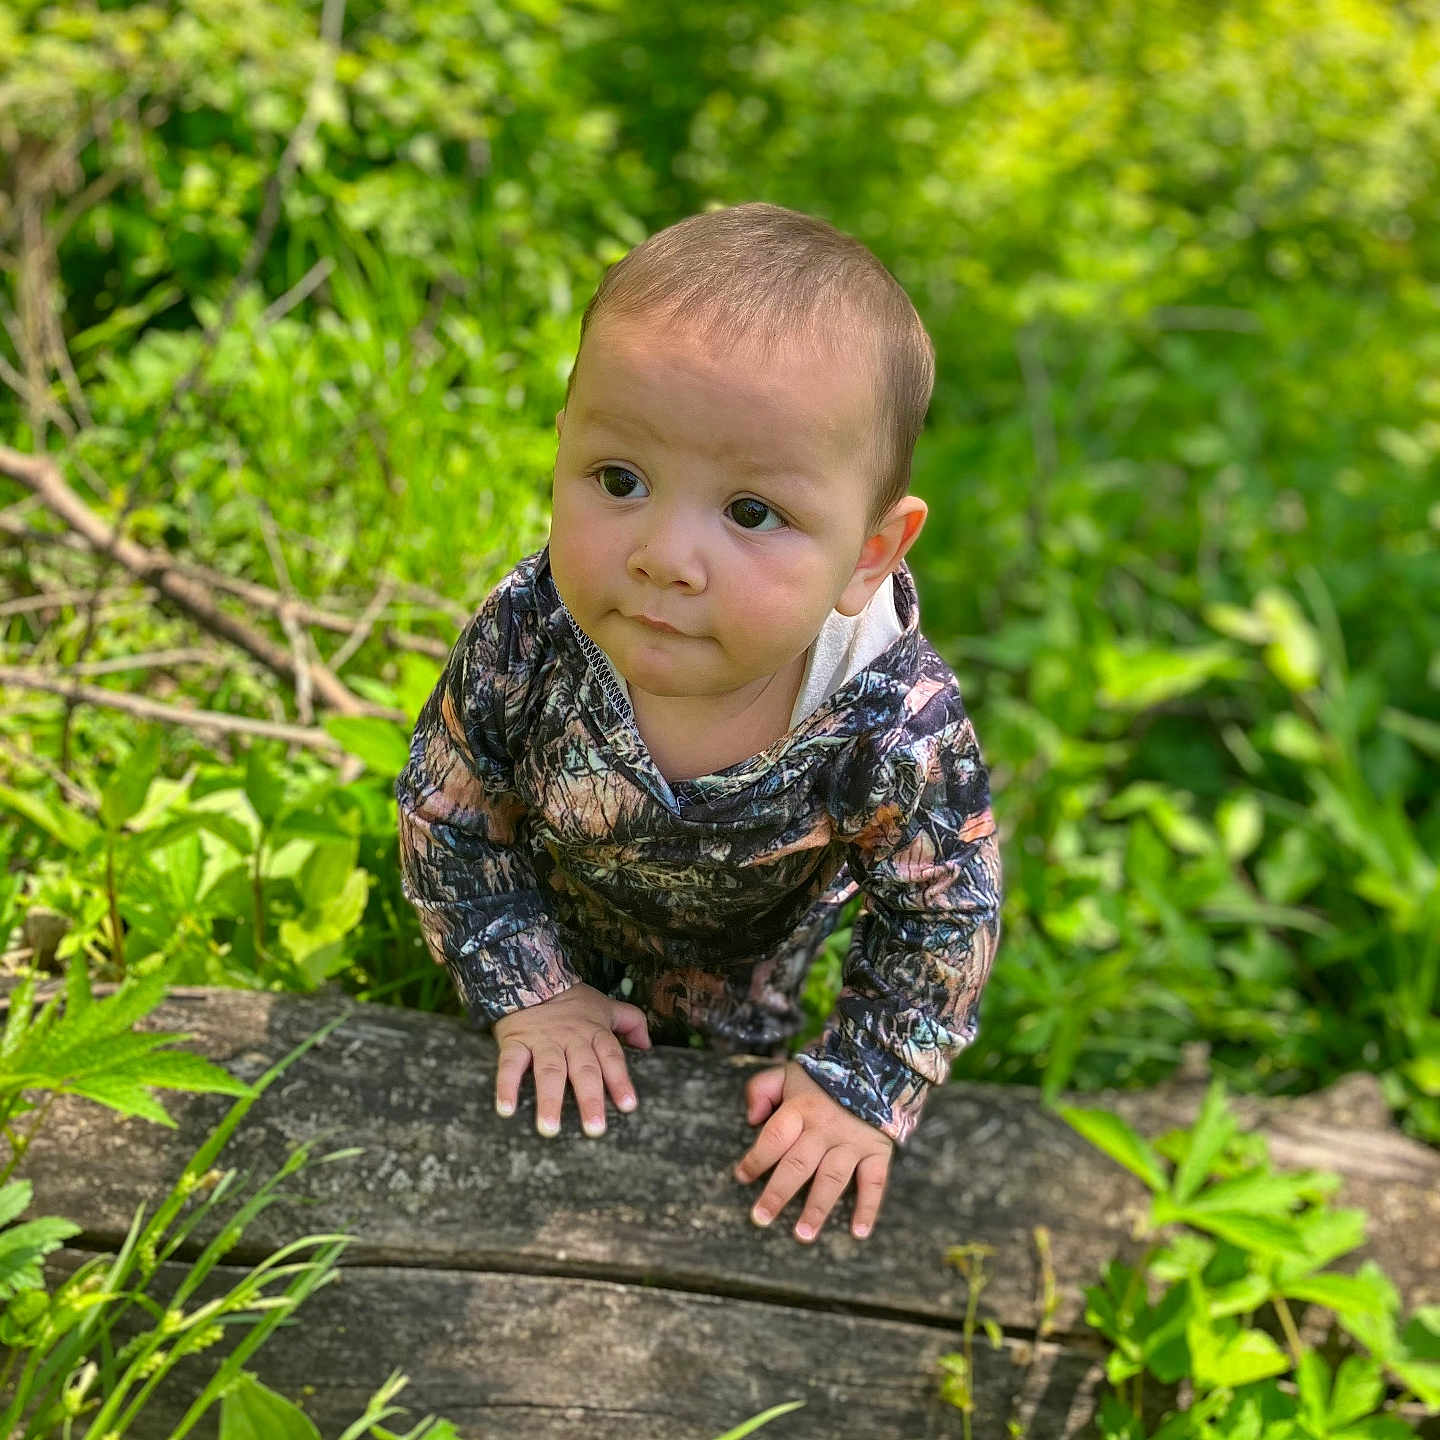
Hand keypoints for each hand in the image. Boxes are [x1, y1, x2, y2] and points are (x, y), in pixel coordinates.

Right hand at [492, 982, 650, 1138]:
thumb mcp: (605, 1006)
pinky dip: (506, 1086)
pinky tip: (506, 1110)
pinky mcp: (515, 1042)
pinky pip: (510, 1065)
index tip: (628, 1106)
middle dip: (590, 1100)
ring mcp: (542, 1041)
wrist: (529, 977)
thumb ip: (632, 1021)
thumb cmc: (571, 1000)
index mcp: (594, 1032)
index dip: (620, 1080)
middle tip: (595, 1129)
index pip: (611, 1057)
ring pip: (549, 1071)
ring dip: (549, 1100)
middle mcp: (571, 1039)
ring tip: (550, 1129)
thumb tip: (647, 1045)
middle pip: (583, 1070)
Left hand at [734, 1061, 892, 1242]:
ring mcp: (853, 1141)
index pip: (773, 1138)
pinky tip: (858, 1232)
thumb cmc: (823, 1075)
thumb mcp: (788, 1072)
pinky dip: (868, 1208)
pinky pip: (874, 1182)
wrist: (876, 1064)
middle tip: (761, 1218)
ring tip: (802, 1234)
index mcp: (800, 1107)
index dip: (755, 1159)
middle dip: (777, 1194)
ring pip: (832, 1179)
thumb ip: (762, 1089)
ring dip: (817, 1209)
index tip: (741, 1177)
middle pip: (798, 1165)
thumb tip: (750, 1120)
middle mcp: (825, 1127)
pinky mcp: (877, 1150)